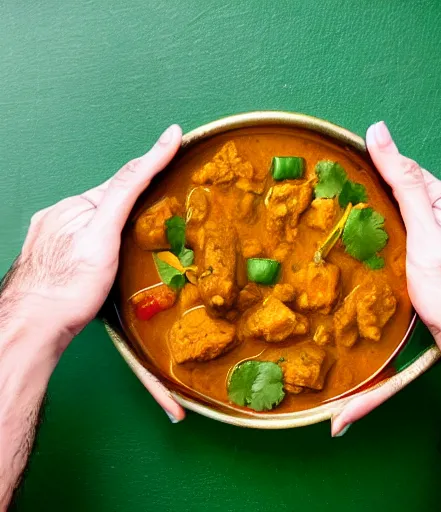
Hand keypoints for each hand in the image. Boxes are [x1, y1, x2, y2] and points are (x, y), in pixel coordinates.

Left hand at [0, 124, 185, 419]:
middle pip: (109, 199)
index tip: (174, 136)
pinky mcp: (51, 254)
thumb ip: (126, 192)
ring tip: (136, 229)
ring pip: (96, 219)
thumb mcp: (104, 233)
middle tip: (165, 188)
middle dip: (135, 195)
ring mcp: (53, 234)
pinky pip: (82, 235)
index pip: (126, 178)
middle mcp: (61, 214)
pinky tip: (103, 250)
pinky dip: (99, 235)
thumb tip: (150, 154)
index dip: (154, 159)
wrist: (34, 324)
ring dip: (115, 218)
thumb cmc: (70, 285)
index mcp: (78, 205)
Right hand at [331, 121, 440, 435]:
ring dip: (428, 230)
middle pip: (434, 202)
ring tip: (414, 256)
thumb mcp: (420, 235)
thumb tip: (379, 133)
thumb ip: (403, 182)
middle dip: (411, 213)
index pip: (418, 180)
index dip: (390, 182)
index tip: (363, 186)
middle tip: (391, 239)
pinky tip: (437, 266)